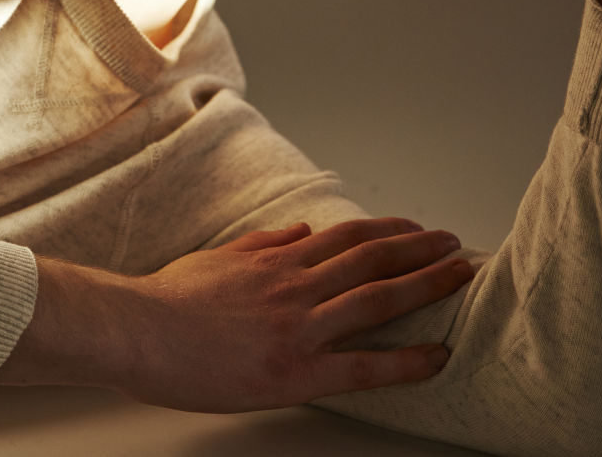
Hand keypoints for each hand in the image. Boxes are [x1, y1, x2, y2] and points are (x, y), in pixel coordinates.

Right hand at [0, 217, 473, 411]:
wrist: (137, 331)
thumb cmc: (165, 301)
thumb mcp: (215, 259)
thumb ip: (262, 245)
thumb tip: (301, 230)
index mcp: (276, 261)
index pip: (346, 237)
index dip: (389, 231)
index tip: (416, 229)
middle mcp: (296, 287)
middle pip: (373, 259)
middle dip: (422, 250)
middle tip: (457, 245)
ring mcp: (300, 327)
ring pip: (379, 299)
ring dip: (428, 284)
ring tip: (463, 276)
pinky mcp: (297, 372)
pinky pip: (365, 367)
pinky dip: (408, 360)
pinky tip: (439, 355)